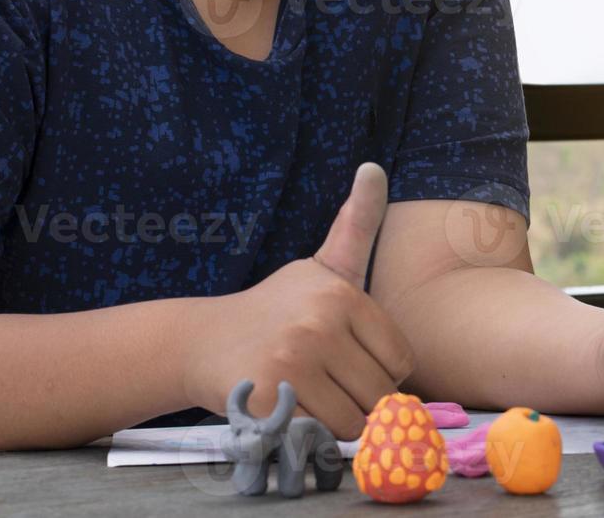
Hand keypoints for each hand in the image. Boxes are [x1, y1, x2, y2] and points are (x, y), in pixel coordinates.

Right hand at [180, 162, 415, 439]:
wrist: (204, 340)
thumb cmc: (277, 308)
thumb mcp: (322, 265)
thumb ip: (357, 223)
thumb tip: (375, 167)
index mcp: (342, 294)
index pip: (400, 361)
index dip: (379, 371)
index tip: (348, 359)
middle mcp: (320, 323)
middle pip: (378, 394)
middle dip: (359, 400)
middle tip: (324, 382)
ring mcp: (293, 362)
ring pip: (352, 421)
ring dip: (336, 422)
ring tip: (308, 395)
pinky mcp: (268, 399)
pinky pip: (318, 436)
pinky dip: (310, 436)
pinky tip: (290, 410)